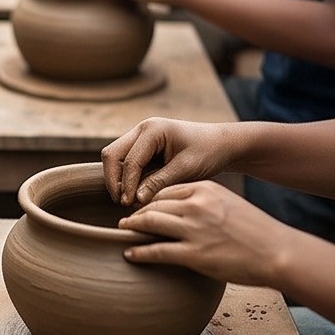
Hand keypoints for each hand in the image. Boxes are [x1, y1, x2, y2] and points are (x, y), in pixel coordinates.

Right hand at [101, 117, 235, 205]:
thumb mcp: (186, 169)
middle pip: (112, 154)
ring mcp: (140, 136)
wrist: (222, 144)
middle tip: (122, 202)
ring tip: (127, 200)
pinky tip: (133, 192)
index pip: (130, 160)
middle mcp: (142, 129)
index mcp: (153, 130)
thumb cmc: (208, 153)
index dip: (126, 184)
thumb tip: (135, 199)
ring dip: (117, 178)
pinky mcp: (142, 145)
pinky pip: (124, 160)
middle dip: (114, 179)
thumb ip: (159, 183)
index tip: (128, 205)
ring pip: (114, 157)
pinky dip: (125, 176)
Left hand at [118, 181, 293, 285]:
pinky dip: (139, 252)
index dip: (149, 199)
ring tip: (122, 232)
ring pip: (149, 223)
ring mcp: (194, 230)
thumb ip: (203, 201)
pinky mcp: (193, 254)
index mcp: (205, 189)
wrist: (279, 253)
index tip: (140, 206)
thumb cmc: (255, 231)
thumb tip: (180, 208)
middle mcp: (196, 205)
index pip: (165, 190)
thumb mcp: (228, 203)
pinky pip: (156, 251)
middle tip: (125, 220)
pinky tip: (130, 255)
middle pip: (153, 204)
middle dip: (136, 212)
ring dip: (131, 227)